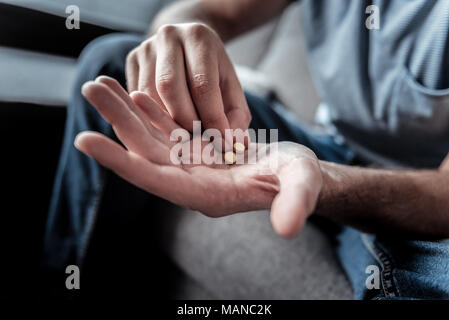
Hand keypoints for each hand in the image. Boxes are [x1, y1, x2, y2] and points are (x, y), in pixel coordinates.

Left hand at [75, 76, 322, 237]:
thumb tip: (288, 227)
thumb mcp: (301, 187)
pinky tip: (135, 92)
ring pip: (150, 138)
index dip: (122, 162)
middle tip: (90, 88)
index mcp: (206, 194)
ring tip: (101, 84)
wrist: (294, 174)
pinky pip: (166, 131)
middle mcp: (190, 181)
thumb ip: (295, 204)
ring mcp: (191, 165)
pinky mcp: (196, 150)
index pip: (156, 180)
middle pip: (144, 152)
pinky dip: (150, 112)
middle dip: (116, 122)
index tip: (86, 141)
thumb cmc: (298, 180)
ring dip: (126, 112)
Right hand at [125, 23, 250, 145]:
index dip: (212, 118)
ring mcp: (146, 48)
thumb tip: (234, 142)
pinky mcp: (132, 62)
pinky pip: (138, 99)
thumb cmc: (213, 71)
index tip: (221, 141)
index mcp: (199, 38)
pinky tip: (168, 127)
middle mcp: (169, 37)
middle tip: (199, 142)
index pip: (202, 84)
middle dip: (185, 121)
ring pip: (149, 95)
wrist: (188, 44)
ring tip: (184, 137)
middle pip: (170, 87)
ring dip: (166, 123)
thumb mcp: (231, 87)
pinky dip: (153, 118)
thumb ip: (236, 114)